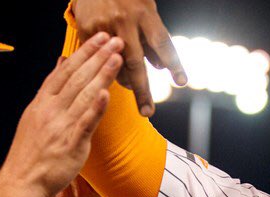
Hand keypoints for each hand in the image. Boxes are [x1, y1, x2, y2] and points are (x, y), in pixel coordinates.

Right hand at [0, 32, 122, 196]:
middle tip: (114, 40)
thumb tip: (61, 64)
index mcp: (42, 102)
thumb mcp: (35, 115)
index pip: (65, 71)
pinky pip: (85, 124)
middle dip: (97, 57)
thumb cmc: (30, 152)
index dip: (83, 52)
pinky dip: (95, 108)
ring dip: (101, 75)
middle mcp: (51, 111)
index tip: (98, 38)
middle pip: (77, 78)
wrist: (21, 182)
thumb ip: (51, 90)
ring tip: (116, 58)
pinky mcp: (70, 145)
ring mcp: (60, 127)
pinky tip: (106, 94)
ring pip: (84, 96)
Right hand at [72, 0, 185, 116]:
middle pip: (136, 63)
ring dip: (126, 81)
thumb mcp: (147, 9)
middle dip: (143, 91)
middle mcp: (125, 20)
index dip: (174, 63)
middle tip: (148, 112)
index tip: (182, 82)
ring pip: (115, 65)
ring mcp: (105, 26)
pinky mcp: (87, 30)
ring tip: (133, 87)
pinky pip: (98, 59)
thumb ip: (153, 37)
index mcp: (144, 13)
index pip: (163, 43)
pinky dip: (106, 69)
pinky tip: (110, 73)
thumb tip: (161, 68)